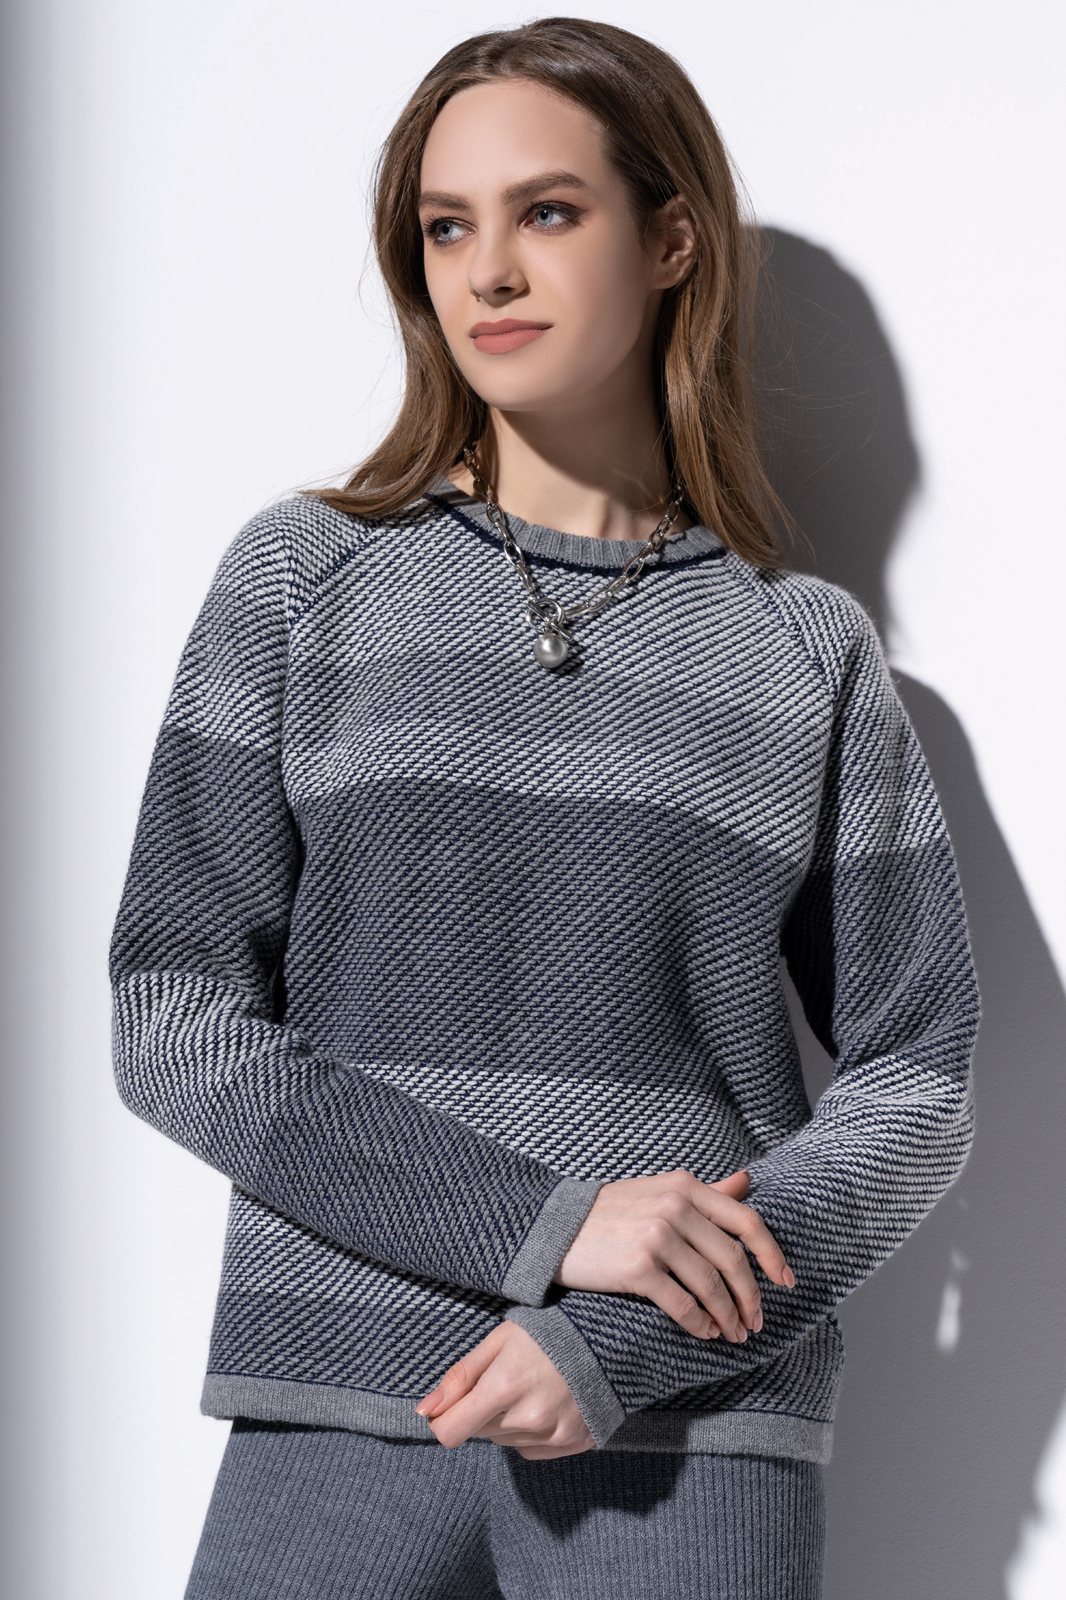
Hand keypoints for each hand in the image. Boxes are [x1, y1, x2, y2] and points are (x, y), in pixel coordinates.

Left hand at [415, 1321, 594, 1459]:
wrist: (610, 1338)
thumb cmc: (548, 1332)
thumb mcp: (499, 1340)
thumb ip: (460, 1376)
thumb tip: (425, 1410)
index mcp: (503, 1387)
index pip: (450, 1431)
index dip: (443, 1420)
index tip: (449, 1406)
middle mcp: (527, 1418)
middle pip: (478, 1433)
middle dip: (482, 1410)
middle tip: (505, 1380)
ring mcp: (552, 1435)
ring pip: (505, 1441)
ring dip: (507, 1421)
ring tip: (530, 1387)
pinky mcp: (571, 1444)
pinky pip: (530, 1449)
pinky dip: (530, 1432)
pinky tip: (546, 1402)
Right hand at [554, 1167, 794, 1342]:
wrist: (554, 1230)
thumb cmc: (610, 1213)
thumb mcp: (659, 1191)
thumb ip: (706, 1191)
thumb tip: (748, 1182)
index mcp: (685, 1186)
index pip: (747, 1221)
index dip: (773, 1255)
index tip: (787, 1283)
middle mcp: (675, 1206)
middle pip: (733, 1259)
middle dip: (751, 1297)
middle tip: (757, 1321)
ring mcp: (656, 1236)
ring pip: (711, 1286)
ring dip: (728, 1316)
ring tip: (734, 1334)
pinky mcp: (638, 1267)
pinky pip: (682, 1304)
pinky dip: (699, 1323)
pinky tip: (704, 1333)